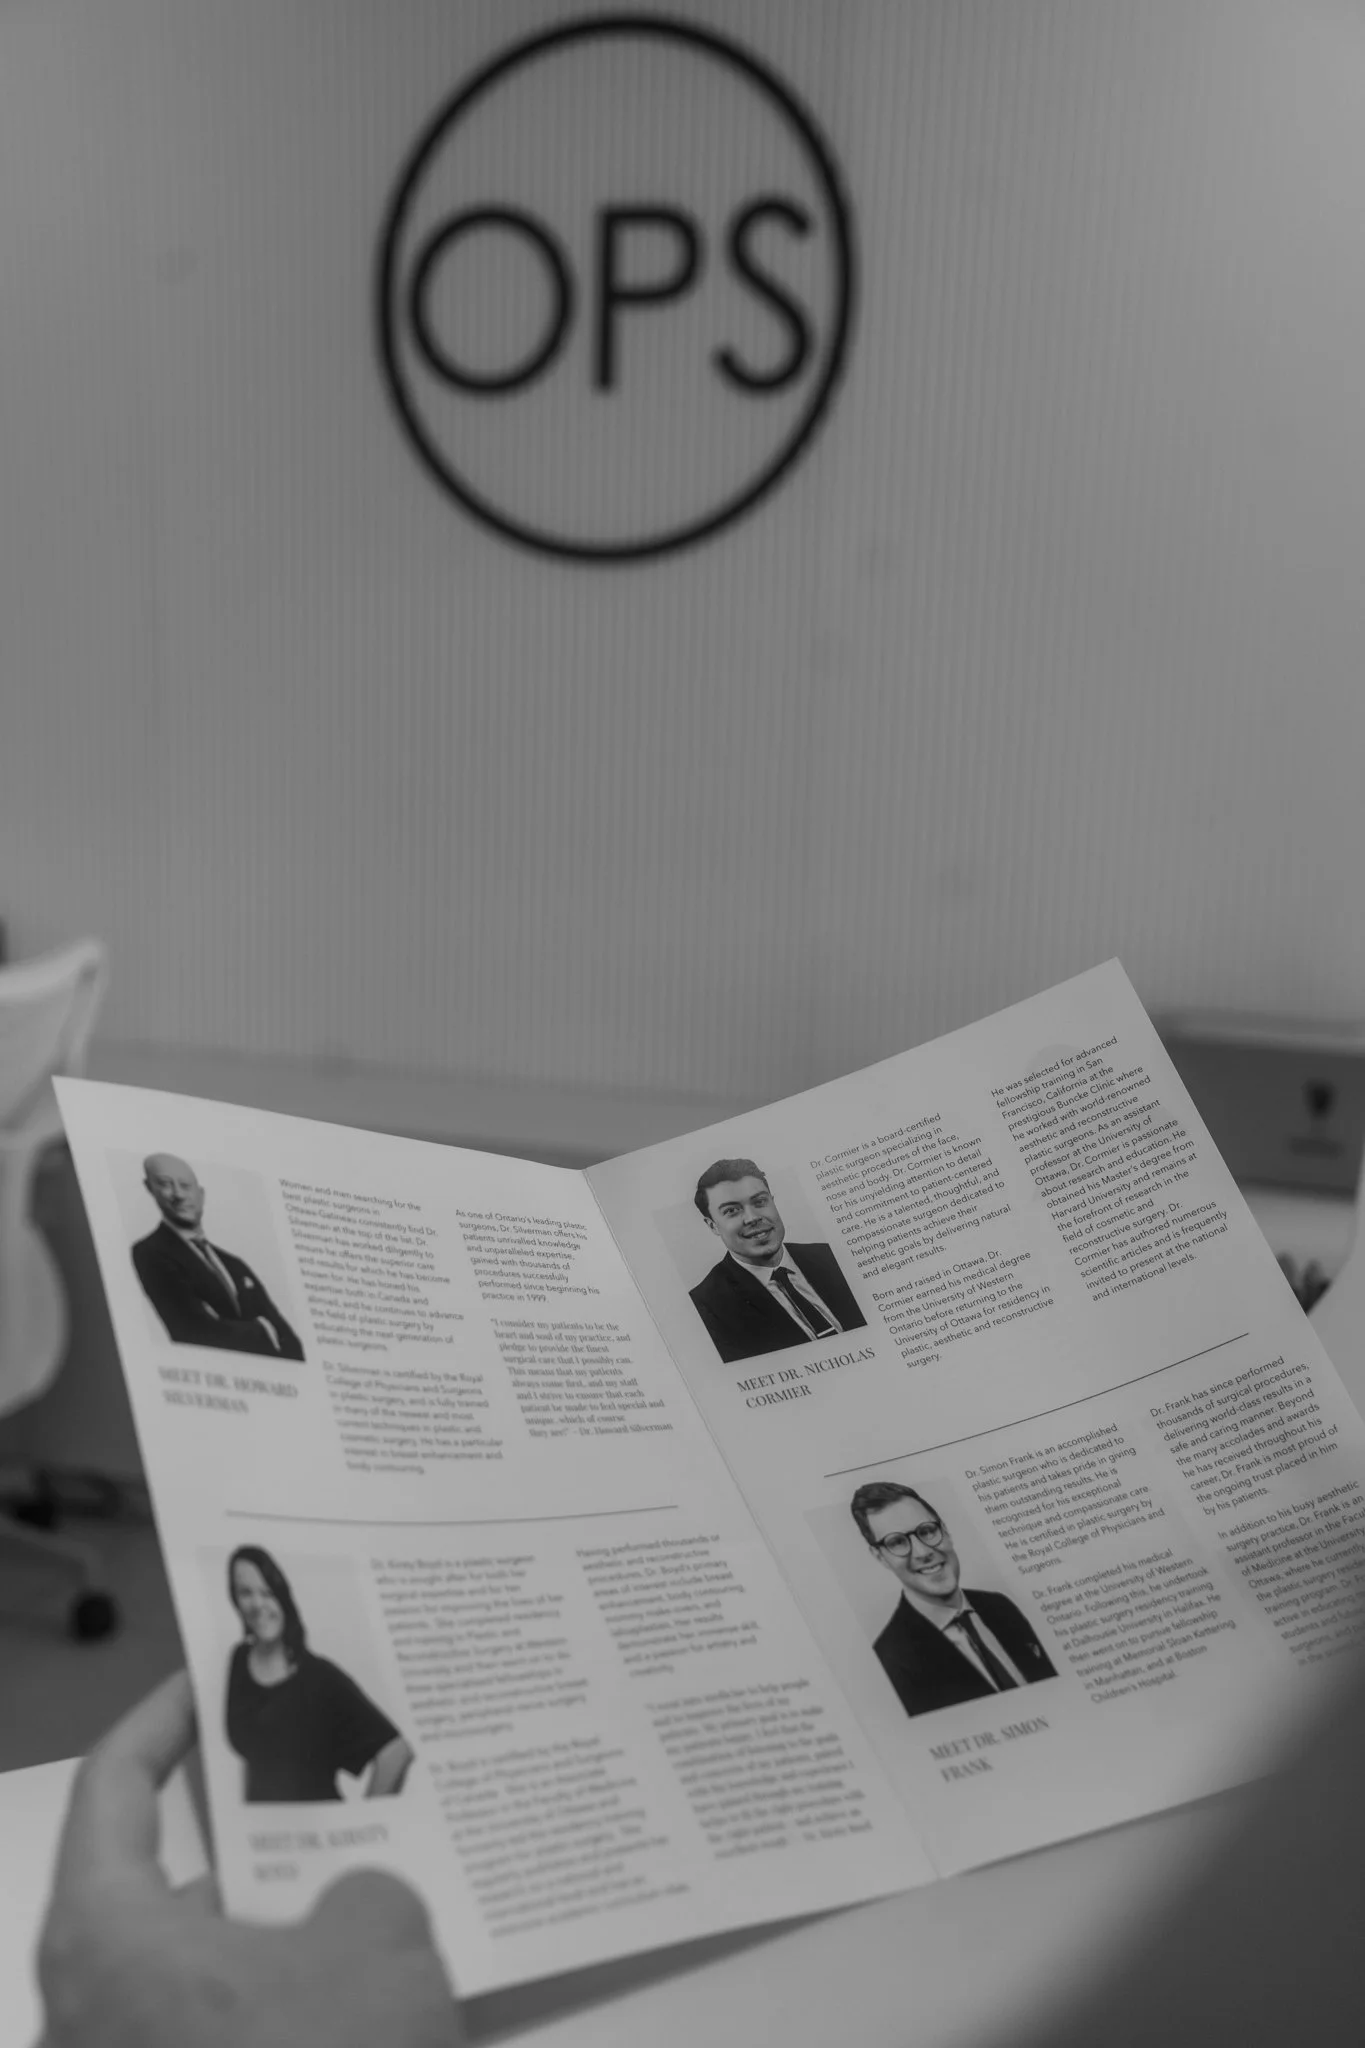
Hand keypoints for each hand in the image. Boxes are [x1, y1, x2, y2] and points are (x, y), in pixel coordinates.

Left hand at [37, 1671, 459, 2047]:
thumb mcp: (375, 1951)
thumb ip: (369, 1894)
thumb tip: (355, 1912)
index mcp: (105, 1935)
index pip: (114, 1787)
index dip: (164, 1717)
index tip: (218, 1675)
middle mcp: (92, 2007)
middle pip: (169, 1888)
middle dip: (262, 1837)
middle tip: (341, 1784)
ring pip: (212, 1975)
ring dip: (293, 1933)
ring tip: (388, 1883)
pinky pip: (235, 2035)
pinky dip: (296, 2008)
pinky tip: (383, 1996)